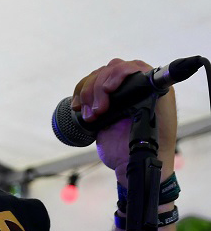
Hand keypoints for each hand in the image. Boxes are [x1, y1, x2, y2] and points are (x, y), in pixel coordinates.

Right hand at [70, 58, 177, 182]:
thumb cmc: (148, 148)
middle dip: (99, 88)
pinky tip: (78, 108)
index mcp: (151, 87)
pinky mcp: (102, 101)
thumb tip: (139, 85)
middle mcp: (134, 85)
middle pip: (110, 69)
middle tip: (98, 111)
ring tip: (91, 116)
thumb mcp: (151, 125)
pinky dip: (79, 94)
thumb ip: (147, 105)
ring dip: (87, 94)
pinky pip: (86, 86)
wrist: (130, 164)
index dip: (118, 73)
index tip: (108, 89)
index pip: (132, 67)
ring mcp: (117, 92)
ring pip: (96, 76)